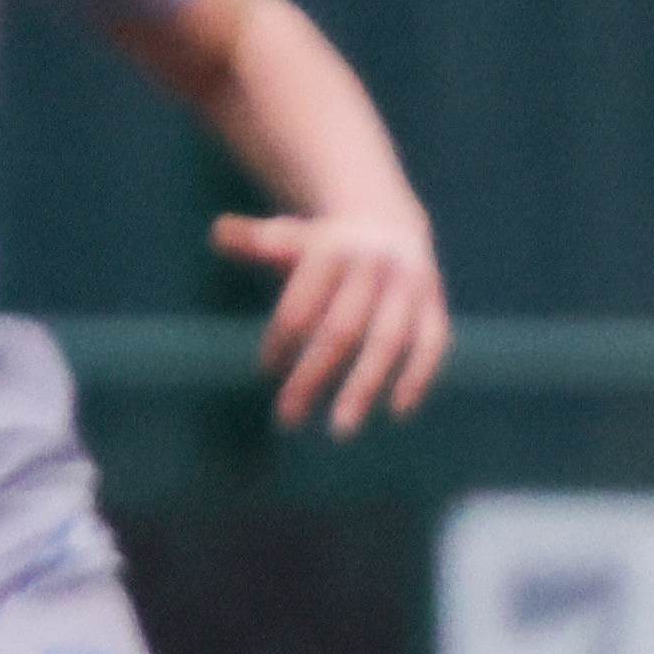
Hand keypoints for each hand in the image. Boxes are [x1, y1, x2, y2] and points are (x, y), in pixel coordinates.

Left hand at [215, 208, 448, 434]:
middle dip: (313, 376)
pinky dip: (418, 377)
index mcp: (334, 247)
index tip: (267, 371)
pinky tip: (397, 411)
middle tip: (287, 417)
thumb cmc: (324, 246)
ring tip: (340, 430)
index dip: (281, 341)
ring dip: (364, 388)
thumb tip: (219, 233)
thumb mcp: (289, 237)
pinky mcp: (435, 304)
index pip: (301, 305)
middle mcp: (375, 265)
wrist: (388, 223)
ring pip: (388, 341)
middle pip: (340, 329)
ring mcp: (410, 286)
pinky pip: (432, 344)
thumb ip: (255, 242)